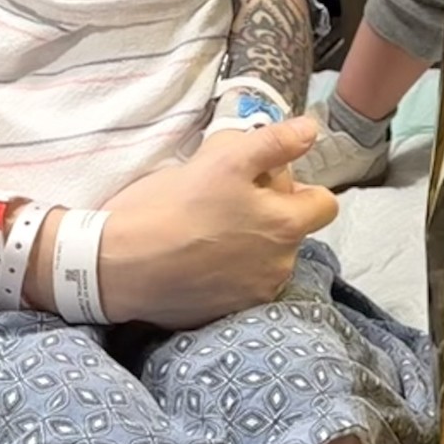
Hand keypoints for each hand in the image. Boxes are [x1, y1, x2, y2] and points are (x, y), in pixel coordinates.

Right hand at [99, 118, 335, 329]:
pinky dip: (228, 270)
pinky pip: (240, 283)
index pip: (323, 204)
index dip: (298, 187)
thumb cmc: (172, 207)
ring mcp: (253, 293)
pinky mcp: (226, 312)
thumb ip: (275, 143)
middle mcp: (280, 265)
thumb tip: (311, 130)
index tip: (264, 179)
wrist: (120, 265)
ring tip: (209, 228)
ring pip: (267, 258)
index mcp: (286, 226)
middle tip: (229, 199)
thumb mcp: (224, 159)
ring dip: (251, 243)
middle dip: (272, 214)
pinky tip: (197, 257)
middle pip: (293, 230)